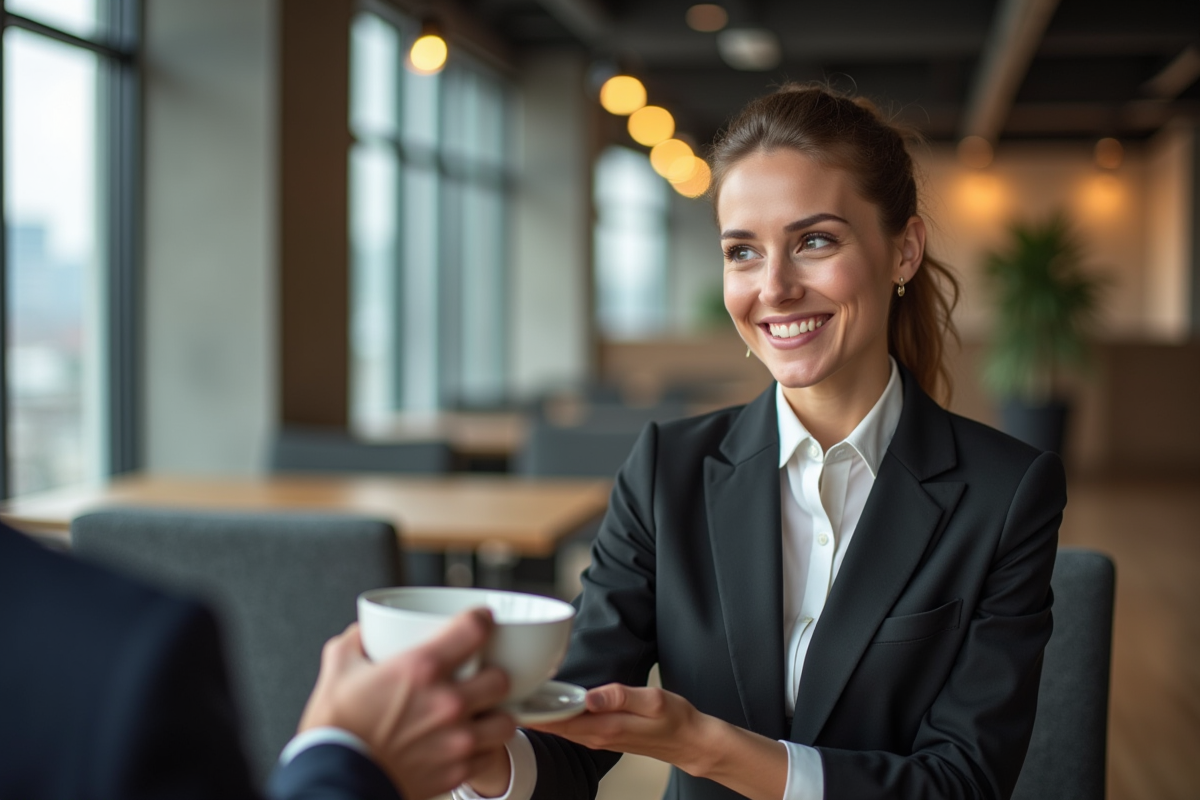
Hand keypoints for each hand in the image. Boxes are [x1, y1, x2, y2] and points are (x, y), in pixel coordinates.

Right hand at [298, 610, 516, 799]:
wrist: (332, 782)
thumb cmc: (334, 731)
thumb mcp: (337, 672)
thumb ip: (354, 643)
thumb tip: (363, 632)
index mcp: (421, 669)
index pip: (474, 629)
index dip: (482, 620)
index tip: (482, 620)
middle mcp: (446, 702)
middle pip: (500, 678)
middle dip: (492, 674)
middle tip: (480, 676)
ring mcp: (455, 740)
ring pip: (505, 721)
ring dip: (496, 714)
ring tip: (482, 712)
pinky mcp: (455, 771)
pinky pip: (489, 756)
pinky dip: (483, 748)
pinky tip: (469, 743)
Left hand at [528, 683, 787, 799]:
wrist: (690, 741)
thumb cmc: (675, 719)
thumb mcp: (653, 701)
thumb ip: (620, 697)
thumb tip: (592, 696)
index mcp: (604, 726)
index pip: (558, 719)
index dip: (531, 710)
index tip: (507, 698)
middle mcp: (595, 735)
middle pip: (551, 724)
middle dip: (526, 712)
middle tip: (497, 694)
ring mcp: (596, 737)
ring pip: (558, 726)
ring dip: (536, 715)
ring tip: (511, 697)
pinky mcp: (600, 734)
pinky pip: (568, 726)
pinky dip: (552, 717)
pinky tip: (541, 706)